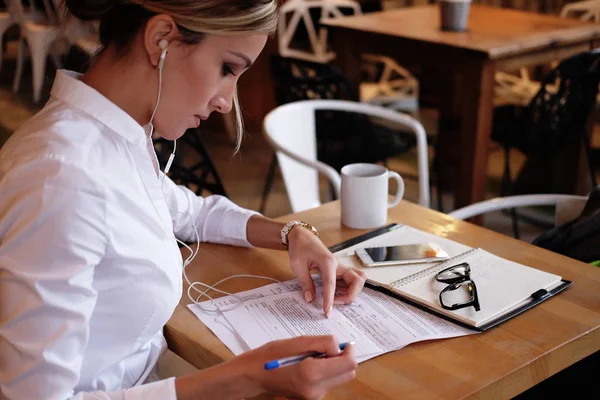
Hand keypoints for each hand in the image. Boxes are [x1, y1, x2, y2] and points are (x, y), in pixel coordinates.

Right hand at [235, 336, 357, 398]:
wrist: (253, 377)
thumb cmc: (270, 356)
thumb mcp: (297, 342)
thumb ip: (323, 343)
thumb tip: (339, 346)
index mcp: (312, 374)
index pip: (348, 364)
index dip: (349, 351)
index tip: (342, 343)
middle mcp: (316, 390)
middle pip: (348, 373)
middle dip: (343, 358)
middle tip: (327, 348)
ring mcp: (314, 397)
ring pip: (339, 378)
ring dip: (333, 365)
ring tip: (312, 356)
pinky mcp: (312, 399)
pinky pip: (328, 382)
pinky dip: (325, 371)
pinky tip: (308, 365)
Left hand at [287, 227, 366, 316]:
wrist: (302, 236)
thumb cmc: (299, 247)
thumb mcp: (297, 265)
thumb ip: (305, 283)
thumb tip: (310, 299)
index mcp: (327, 262)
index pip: (331, 284)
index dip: (330, 299)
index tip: (327, 312)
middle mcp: (338, 264)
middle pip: (357, 281)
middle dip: (349, 296)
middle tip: (333, 303)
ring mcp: (340, 267)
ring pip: (357, 281)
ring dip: (350, 293)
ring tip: (335, 298)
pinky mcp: (339, 270)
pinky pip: (351, 281)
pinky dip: (347, 290)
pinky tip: (335, 293)